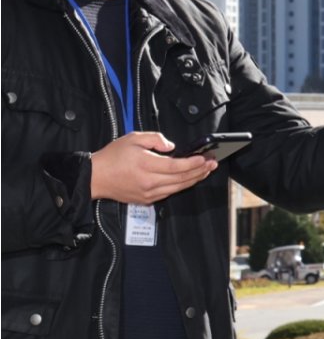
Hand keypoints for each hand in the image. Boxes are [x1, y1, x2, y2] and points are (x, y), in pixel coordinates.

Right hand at [90, 132, 217, 203]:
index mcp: (146, 165)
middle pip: (181, 178)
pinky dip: (181, 186)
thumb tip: (171, 146)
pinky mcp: (146, 199)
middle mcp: (149, 182)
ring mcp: (148, 193)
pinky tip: (189, 179)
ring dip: (194, 179)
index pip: (176, 166)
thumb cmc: (112, 157)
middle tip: (212, 164)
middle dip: (200, 171)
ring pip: (178, 187)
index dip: (193, 163)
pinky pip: (169, 193)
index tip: (205, 158)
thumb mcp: (133, 139)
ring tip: (205, 171)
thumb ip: (155, 139)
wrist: (95, 177)